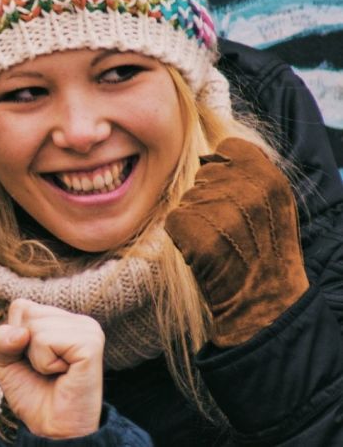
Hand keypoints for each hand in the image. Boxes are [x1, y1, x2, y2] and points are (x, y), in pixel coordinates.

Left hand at [0, 298, 103, 438]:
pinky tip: (63, 374)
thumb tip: (21, 332)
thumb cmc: (33, 394)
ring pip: (34, 327)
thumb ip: (1, 340)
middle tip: (45, 369)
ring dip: (35, 358)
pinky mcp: (90, 343)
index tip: (32, 360)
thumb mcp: (5, 363)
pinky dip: (44, 363)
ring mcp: (87, 329)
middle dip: (23, 347)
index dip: (14, 337)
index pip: (21, 306)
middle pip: (26, 313)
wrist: (54, 428)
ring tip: (55, 372)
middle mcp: (78, 320)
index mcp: (61, 319)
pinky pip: (45, 340)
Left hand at [165, 137, 308, 346]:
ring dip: (195, 219)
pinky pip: (174, 218)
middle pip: (203, 175)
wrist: (262, 300)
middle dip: (207, 198)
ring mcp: (220, 208)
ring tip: (219, 241)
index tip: (230, 192)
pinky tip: (202, 252)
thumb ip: (251, 174)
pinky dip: (182, 236)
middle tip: (227, 228)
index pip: (227, 148)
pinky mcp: (194, 228)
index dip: (222, 168)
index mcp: (270, 178)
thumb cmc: (265, 251)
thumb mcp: (275, 204)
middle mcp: (246, 189)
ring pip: (188, 198)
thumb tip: (213, 154)